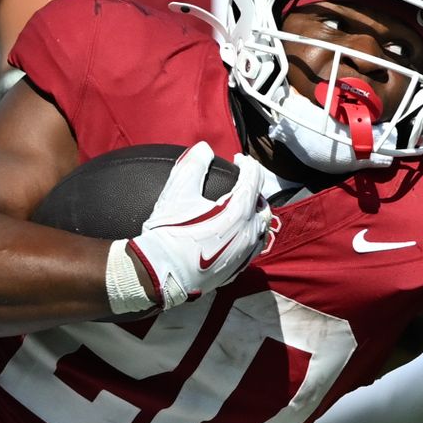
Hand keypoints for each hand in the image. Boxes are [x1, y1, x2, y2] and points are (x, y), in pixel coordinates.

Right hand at [127, 142, 272, 309]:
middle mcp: (249, 233)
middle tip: (242, 183)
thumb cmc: (168, 232)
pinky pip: (251, 248)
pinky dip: (248, 235)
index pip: (254, 180)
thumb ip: (192, 165)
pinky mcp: (237, 270)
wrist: (160, 274)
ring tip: (241, 207)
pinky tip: (234, 234)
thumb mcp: (177, 192)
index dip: (248, 165)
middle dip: (255, 190)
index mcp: (239, 212)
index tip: (238, 160)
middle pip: (262, 205)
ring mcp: (245, 254)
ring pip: (261, 229)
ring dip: (254, 214)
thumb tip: (203, 148)